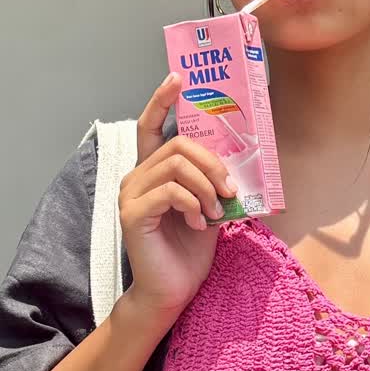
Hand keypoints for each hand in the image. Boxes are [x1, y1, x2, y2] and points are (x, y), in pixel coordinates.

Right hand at [117, 74, 238, 323]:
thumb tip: (238, 163)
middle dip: (211, 162)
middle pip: (177, 145)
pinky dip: (194, 203)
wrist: (172, 292)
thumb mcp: (209, 207)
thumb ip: (213, 182)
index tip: (178, 78)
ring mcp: (131, 194)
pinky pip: (171, 191)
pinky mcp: (133, 214)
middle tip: (231, 188)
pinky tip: (200, 222)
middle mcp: (136, 177)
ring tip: (216, 210)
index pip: (151, 126)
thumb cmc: (188, 252)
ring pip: (176, 165)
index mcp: (152, 172)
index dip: (162, 100)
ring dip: (206, 186)